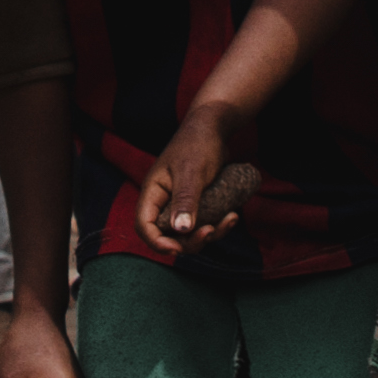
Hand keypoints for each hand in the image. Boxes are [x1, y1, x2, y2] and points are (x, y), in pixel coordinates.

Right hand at [136, 110, 254, 255]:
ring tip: (230, 219)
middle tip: (210, 232)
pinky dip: (219, 225)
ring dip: (210, 234)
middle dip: (190, 241)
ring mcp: (181, 204)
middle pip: (168, 235)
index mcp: (154, 192)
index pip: (144, 225)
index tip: (177, 249)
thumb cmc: (198, 144)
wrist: (214, 129)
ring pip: (190, 233)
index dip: (157, 242)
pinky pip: (205, 224)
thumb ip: (185, 200)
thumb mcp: (192, 172)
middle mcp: (165, 201)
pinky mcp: (198, 205)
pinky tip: (233, 215)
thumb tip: (181, 229)